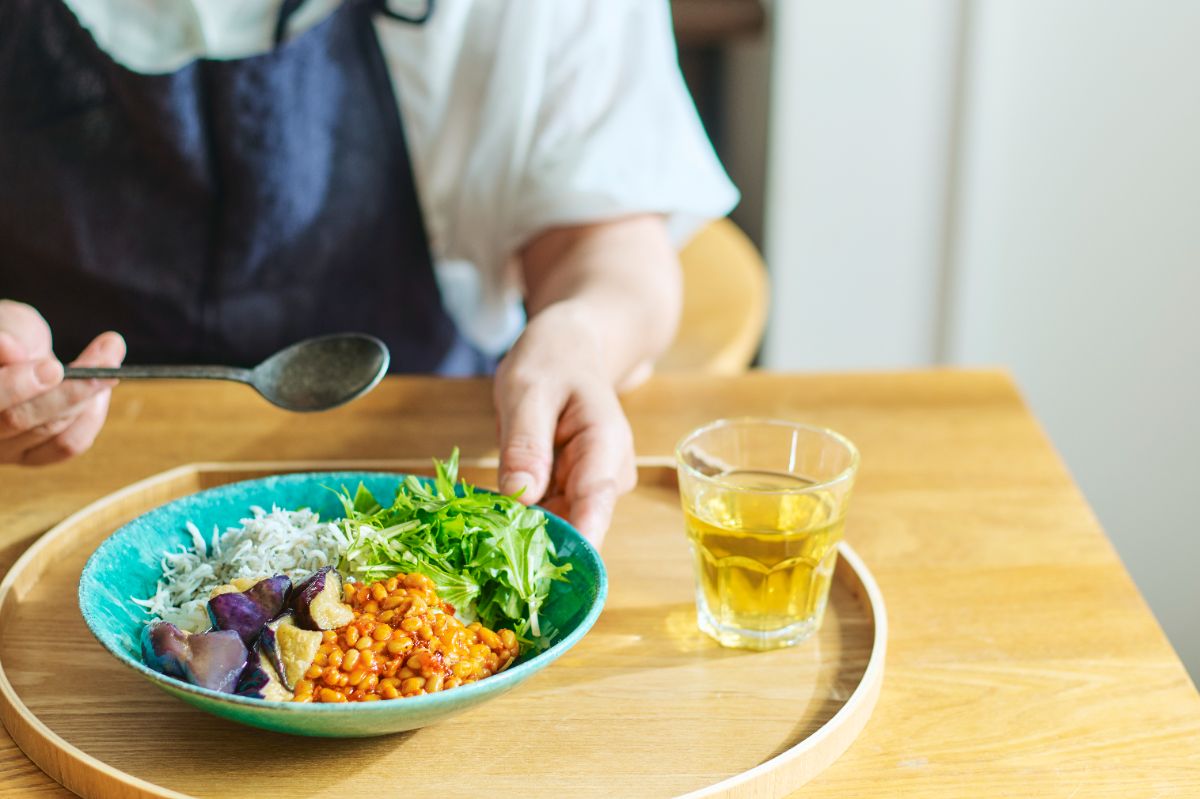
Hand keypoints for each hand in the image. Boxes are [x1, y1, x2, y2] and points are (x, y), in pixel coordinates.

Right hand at [0, 300, 125, 464]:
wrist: (9, 347)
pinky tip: (101, 388)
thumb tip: (8, 347)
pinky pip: (67, 445)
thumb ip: (6, 335)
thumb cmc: (5, 332)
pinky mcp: (29, 455)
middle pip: (20, 418)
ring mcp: (0, 448)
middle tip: (108, 356)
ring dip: (89, 393)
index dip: (17, 386)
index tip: (54, 367)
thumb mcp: (6, 323)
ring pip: (50, 430)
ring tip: (110, 352)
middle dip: (70, 388)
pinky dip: (91, 416)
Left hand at [494, 310, 636, 547]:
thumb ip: (525, 443)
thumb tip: (521, 497)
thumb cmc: (552, 359)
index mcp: (605, 446)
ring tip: (477, 539)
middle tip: (477, 557)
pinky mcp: (575, 493)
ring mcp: (593, 488)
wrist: (573, 347)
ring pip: (560, 528)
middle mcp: (608, 475)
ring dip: (521, 537)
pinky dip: (520, 522)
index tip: (538, 583)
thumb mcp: (526, 390)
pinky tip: (490, 525)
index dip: (571, 548)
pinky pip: (548, 517)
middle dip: (531, 546)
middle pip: (575, 527)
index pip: (594, 507)